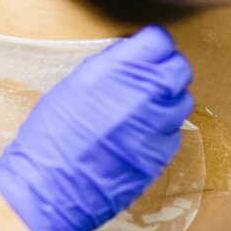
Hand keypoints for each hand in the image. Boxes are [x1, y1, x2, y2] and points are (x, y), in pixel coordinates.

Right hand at [0, 26, 193, 230]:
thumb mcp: (73, 87)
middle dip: (166, 71)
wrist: (48, 188)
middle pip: (179, 68)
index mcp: (117, 71)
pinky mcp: (161, 154)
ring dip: (166, 102)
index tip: (144, 55)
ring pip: (182, 101)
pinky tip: (136, 138)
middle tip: (147, 81)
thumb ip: (108, 68)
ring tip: (141, 112)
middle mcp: (144, 94)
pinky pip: (173, 133)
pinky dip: (161, 132)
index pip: (160, 42)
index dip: (151, 48)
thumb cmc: (49, 139)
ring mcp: (157, 126)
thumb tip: (128, 59)